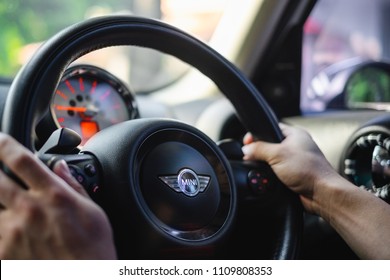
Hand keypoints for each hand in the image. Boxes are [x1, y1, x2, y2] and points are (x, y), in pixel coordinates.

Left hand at [0, 133, 115, 258]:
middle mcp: (29, 210)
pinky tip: (6, 223)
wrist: (85, 279)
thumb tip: (60, 167)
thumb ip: (73, 185)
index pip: (22, 160)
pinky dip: (0, 224)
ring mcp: (12, 232)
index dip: (5, 145)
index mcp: (53, 195)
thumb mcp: (93, 211)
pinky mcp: (4, 253)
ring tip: (3, 196)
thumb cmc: (92, 248)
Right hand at [242, 124, 338, 212]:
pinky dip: (270, 175)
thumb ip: (259, 149)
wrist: (321, 193)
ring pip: (271, 159)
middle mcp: (295, 146)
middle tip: (251, 156)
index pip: (270, 128)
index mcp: (295, 134)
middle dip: (259, 151)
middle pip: (269, 144)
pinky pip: (275, 171)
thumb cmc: (308, 170)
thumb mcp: (278, 154)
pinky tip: (268, 178)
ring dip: (265, 165)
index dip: (257, 134)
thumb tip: (246, 149)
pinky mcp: (292, 174)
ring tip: (262, 168)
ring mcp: (294, 161)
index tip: (247, 142)